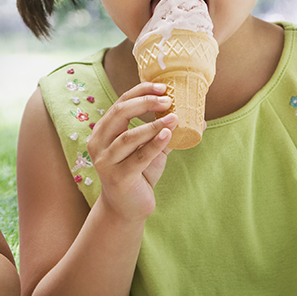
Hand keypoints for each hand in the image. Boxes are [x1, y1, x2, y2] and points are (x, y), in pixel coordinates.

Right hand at [87, 82, 174, 222]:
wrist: (127, 207)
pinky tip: (168, 134)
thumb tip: (198, 118)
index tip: (163, 87)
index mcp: (103, 131)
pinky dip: (154, 144)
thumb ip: (164, 133)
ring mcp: (105, 161)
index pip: (120, 103)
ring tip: (174, 117)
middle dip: (145, 103)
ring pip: (129, 136)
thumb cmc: (138, 174)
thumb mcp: (149, 149)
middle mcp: (98, 143)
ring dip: (153, 124)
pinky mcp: (118, 177)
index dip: (140, 92)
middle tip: (168, 99)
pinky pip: (138, 157)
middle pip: (120, 114)